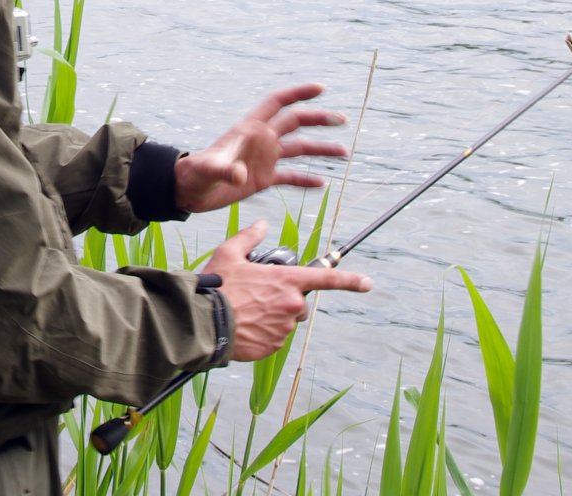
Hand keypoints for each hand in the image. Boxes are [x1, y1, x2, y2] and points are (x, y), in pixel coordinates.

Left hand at [174, 83, 348, 213]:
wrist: (188, 192)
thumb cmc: (194, 174)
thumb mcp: (208, 170)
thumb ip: (224, 169)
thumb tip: (240, 175)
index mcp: (249, 129)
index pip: (277, 103)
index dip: (298, 93)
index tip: (321, 88)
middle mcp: (260, 140)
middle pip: (295, 123)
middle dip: (318, 119)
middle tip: (342, 120)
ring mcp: (263, 159)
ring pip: (298, 149)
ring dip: (320, 149)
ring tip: (343, 152)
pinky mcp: (262, 179)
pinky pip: (289, 176)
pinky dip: (305, 179)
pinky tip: (322, 184)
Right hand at [203, 221, 371, 360]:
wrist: (204, 323)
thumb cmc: (217, 286)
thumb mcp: (230, 253)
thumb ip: (250, 237)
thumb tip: (263, 225)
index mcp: (286, 280)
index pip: (326, 278)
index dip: (350, 280)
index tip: (367, 283)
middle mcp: (291, 305)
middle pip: (298, 301)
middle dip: (284, 298)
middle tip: (257, 295)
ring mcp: (283, 328)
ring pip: (286, 319)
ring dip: (273, 315)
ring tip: (246, 310)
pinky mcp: (274, 346)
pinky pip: (275, 337)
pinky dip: (264, 332)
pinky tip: (245, 325)